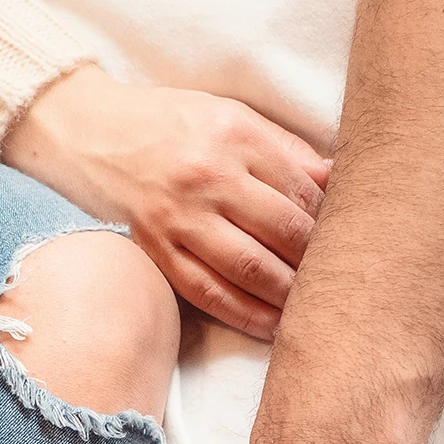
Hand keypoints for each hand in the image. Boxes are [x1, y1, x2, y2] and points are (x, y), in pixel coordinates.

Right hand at [1, 65, 329, 340]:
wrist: (92, 133)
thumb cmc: (172, 125)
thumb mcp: (230, 116)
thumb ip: (285, 150)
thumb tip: (341, 181)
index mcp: (235, 135)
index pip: (301, 189)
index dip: (331, 221)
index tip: (352, 242)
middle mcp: (208, 176)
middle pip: (284, 230)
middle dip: (317, 261)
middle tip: (343, 282)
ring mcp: (180, 218)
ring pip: (252, 268)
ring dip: (290, 295)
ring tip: (315, 308)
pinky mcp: (158, 251)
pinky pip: (211, 294)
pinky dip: (248, 315)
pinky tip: (273, 327)